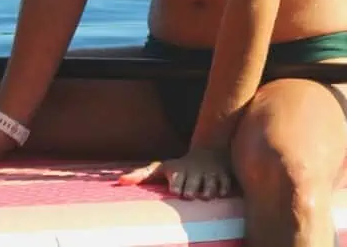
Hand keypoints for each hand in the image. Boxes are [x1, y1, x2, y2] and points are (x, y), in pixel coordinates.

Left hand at [118, 146, 233, 199]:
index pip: (177, 179)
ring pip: (211, 184)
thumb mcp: (161, 167)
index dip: (177, 185)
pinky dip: (223, 189)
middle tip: (189, 193)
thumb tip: (120, 181)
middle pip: (194, 183)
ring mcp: (211, 174)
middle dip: (192, 188)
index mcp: (179, 170)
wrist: (210, 151)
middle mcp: (195, 171)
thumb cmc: (180, 166)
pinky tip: (219, 193)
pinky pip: (225, 184)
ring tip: (205, 195)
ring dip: (208, 190)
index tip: (175, 190)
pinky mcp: (224, 176)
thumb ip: (141, 174)